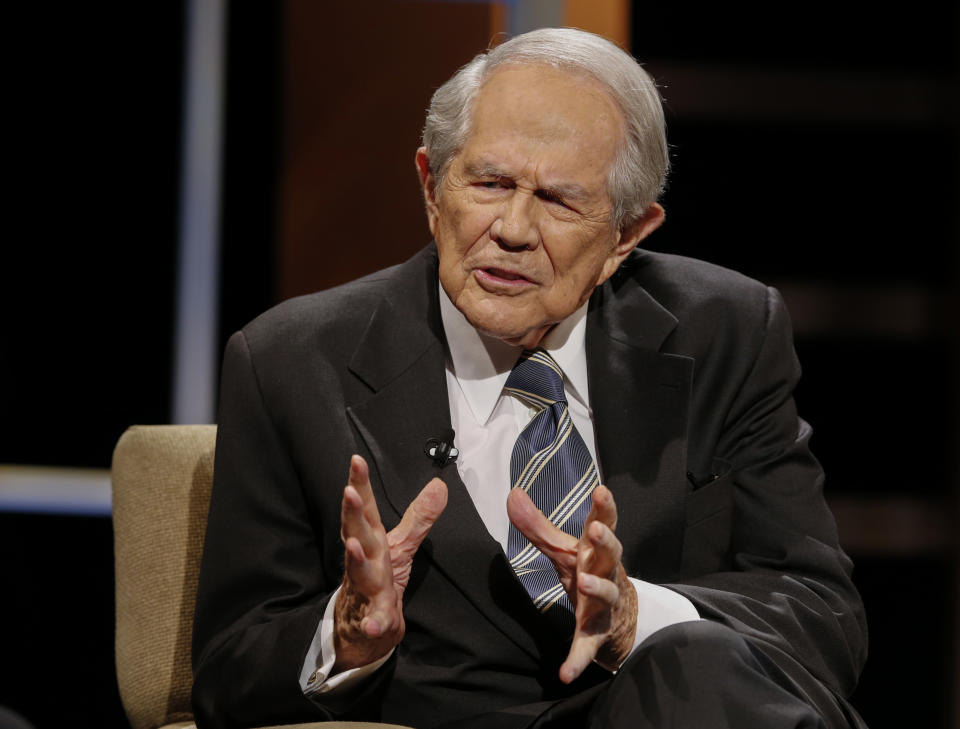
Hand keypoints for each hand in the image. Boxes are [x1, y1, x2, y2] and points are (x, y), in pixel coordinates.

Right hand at [334, 455, 447, 671]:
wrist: (359, 631)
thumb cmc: (377, 580)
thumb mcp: (400, 546)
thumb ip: (419, 517)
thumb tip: (440, 484)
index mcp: (371, 541)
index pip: (365, 509)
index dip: (360, 484)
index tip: (356, 460)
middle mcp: (363, 561)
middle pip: (356, 533)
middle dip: (352, 513)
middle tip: (349, 492)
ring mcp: (363, 590)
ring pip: (358, 573)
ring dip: (355, 560)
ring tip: (354, 547)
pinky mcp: (369, 619)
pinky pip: (372, 621)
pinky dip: (373, 623)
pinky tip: (375, 625)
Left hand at [507, 484, 637, 682]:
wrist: (620, 619)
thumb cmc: (590, 573)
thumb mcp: (565, 551)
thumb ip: (538, 526)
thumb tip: (513, 494)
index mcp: (596, 552)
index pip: (603, 524)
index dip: (604, 508)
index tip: (601, 490)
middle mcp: (605, 574)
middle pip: (611, 555)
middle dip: (606, 542)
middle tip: (596, 531)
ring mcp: (604, 605)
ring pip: (606, 595)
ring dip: (597, 589)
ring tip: (583, 583)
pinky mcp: (596, 635)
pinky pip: (588, 647)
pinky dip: (577, 659)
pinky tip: (565, 672)